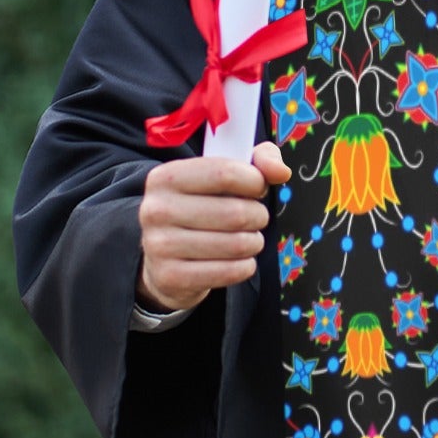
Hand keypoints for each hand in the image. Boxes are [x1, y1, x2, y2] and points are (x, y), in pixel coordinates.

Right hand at [136, 141, 292, 312]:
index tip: (258, 188)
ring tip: (247, 239)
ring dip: (254, 242)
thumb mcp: (224, 174)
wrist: (164, 258)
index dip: (255, 182)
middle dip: (258, 216)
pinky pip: (229, 272)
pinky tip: (238, 260)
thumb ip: (258, 161)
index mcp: (166, 177)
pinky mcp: (170, 277)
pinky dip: (245, 266)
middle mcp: (156, 209)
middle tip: (255, 218)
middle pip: (235, 212)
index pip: (225, 173)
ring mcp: (159, 246)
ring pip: (236, 244)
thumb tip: (281, 172)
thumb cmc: (202, 208)